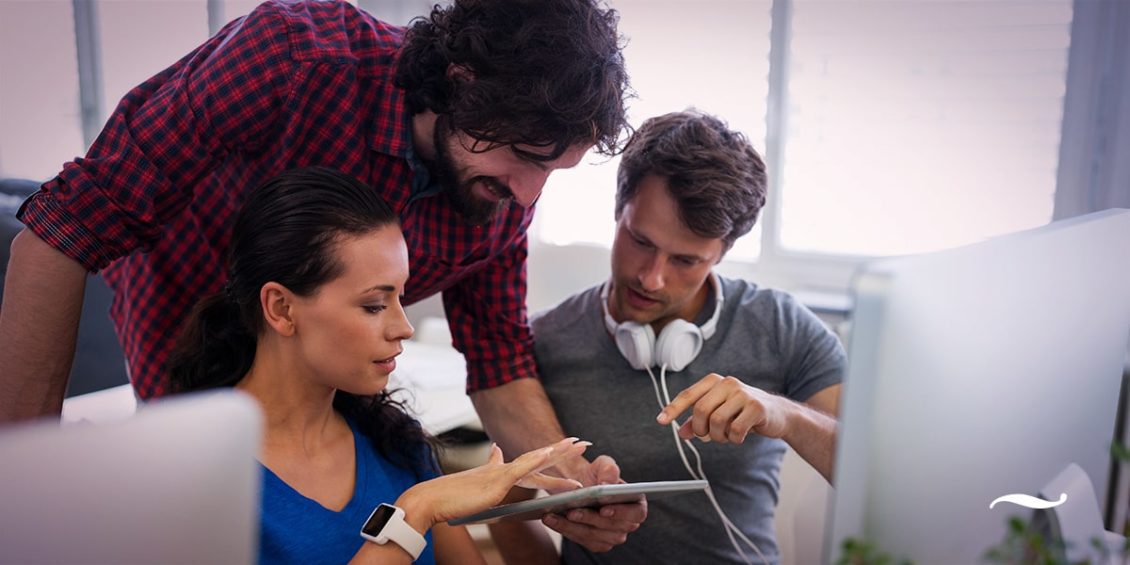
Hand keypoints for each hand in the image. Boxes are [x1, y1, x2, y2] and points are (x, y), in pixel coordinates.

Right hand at [396, 437, 587, 530]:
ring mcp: (501, 474)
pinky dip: (536, 460)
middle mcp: (504, 468)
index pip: (533, 461)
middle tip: (584, 442)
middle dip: (563, 450)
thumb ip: (490, 465)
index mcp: (502, 471)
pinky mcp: (496, 481)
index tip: (568, 445)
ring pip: (535, 460)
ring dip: (557, 452)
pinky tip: (549, 453)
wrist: (432, 500)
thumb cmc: (452, 496)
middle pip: (540, 457)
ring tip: (576, 445)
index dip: (552, 454)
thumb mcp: (477, 480)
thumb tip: (497, 449)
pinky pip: (521, 468)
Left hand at [540, 455, 646, 552]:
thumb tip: (608, 483)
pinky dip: (564, 530)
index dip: (622, 513)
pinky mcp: (595, 542)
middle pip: (612, 529)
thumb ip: (609, 469)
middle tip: (572, 511)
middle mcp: (627, 524)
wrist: (578, 483)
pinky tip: (551, 519)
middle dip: (590, 520)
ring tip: (553, 515)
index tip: (604, 509)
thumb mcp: (603, 464)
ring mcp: (611, 536)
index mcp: (636, 504)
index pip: (636, 513)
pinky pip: (580, 540)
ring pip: (593, 536)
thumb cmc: (595, 474)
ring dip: (572, 527)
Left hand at [656, 373, 788, 442]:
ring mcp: (743, 394)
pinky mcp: (756, 407)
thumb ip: (700, 421)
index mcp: (714, 381)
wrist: (778, 414)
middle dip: (702, 429)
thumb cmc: (744, 413)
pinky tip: (740, 436)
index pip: (688, 395)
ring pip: (717, 421)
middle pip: (701, 410)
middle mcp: (727, 383)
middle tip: (708, 436)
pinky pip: (735, 430)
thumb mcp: (720, 414)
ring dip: (718, 436)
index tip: (660, 421)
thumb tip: (682, 432)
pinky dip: (734, 439)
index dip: (673, 409)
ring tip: (726, 435)